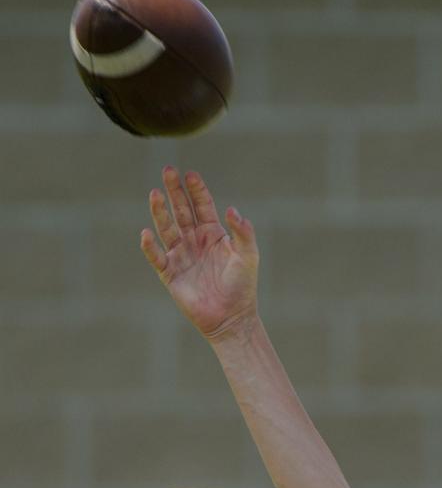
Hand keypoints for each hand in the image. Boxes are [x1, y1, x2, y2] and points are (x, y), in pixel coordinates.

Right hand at [141, 167, 258, 338]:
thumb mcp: (248, 257)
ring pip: (166, 228)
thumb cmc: (242, 286)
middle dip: (174, 191)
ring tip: (154, 194)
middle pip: (181, 210)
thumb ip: (243, 234)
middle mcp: (194, 241)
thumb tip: (233, 210)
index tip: (191, 174)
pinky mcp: (170, 274)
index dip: (197, 190)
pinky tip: (147, 234)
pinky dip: (151, 247)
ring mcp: (181, 256)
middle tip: (167, 170)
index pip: (202, 206)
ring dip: (160, 212)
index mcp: (213, 233)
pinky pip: (157, 257)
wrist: (232, 318)